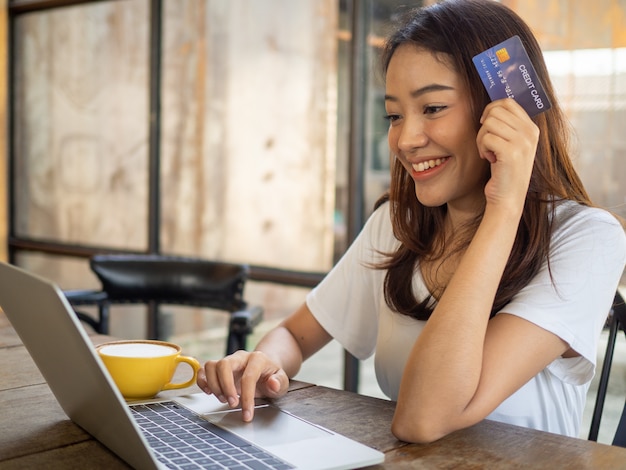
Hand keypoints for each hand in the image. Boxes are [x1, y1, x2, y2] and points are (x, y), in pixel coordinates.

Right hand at [197, 350, 289, 421]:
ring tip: (223, 399)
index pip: (248, 376)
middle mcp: (240, 357)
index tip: (247, 414)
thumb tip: (273, 383)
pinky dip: (202, 381)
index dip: (247, 396)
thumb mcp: (282, 381)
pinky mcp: (218, 368)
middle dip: (226, 387)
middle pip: (224, 365)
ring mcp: (228, 361)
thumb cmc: (272, 376)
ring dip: (214, 385)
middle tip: (232, 404)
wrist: (265, 369)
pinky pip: (203, 370)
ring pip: (211, 365)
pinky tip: (210, 392)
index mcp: (257, 359)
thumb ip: (279, 382)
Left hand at [476, 98, 539, 215]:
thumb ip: (507, 126)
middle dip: (484, 126)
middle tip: (486, 143)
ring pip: (489, 123)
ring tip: (488, 152)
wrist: (508, 198)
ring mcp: (522, 142)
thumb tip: (491, 108)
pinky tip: (489, 160)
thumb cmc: (504, 171)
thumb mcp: (512, 145)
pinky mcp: (511, 152)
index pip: (508, 102)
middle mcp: (530, 133)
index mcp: (532, 128)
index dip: (491, 109)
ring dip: (481, 138)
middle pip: (496, 111)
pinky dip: (482, 148)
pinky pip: (486, 137)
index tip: (486, 125)